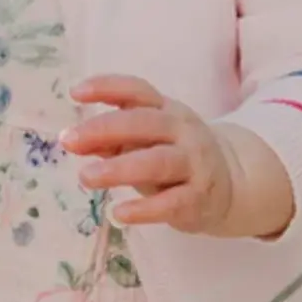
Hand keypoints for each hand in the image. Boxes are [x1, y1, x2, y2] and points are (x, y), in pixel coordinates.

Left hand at [59, 76, 292, 238]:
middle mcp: (183, 131)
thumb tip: (72, 140)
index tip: (75, 92)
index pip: (137, 91)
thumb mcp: (145, 141)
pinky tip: (118, 214)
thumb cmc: (175, 156)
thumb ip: (109, 139)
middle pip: (145, 123)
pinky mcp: (198, 198)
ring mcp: (194, 164)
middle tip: (69, 141)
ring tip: (85, 177)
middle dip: (104, 129)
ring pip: (158, 162)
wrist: (232, 183)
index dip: (108, 87)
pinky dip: (144, 209)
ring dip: (119, 169)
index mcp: (167, 110)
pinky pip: (171, 203)